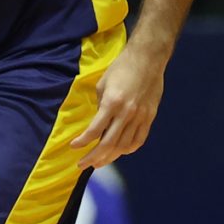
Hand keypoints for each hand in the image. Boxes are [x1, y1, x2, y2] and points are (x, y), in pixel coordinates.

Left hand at [69, 46, 164, 170]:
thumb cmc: (121, 68)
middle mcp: (126, 113)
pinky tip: (119, 152)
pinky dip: (127, 149)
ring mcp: (140, 116)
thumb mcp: (103, 84)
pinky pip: (138, 140)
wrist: (148, 58)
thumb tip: (98, 123)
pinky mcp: (149, 117)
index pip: (95, 130)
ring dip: (109, 157)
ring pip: (123, 146)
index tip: (74, 147)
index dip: (83, 141)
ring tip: (99, 162)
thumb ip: (100, 105)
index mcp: (112, 103)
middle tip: (82, 165)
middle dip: (93, 157)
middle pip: (108, 144)